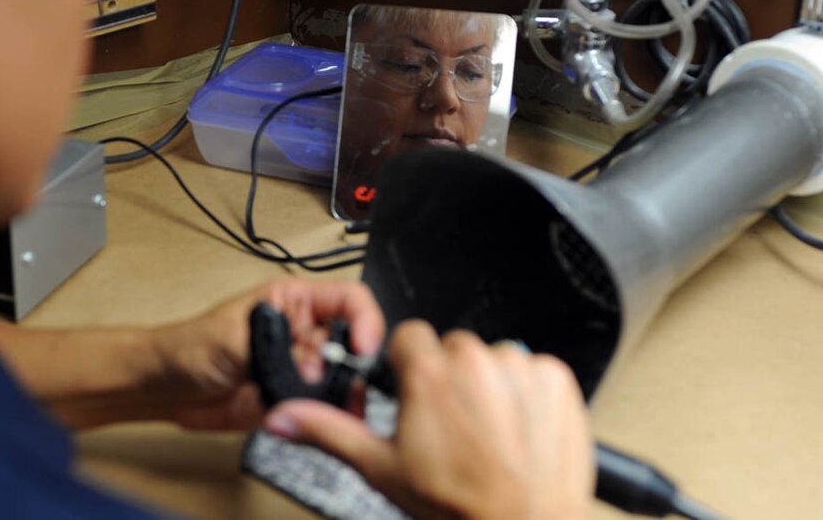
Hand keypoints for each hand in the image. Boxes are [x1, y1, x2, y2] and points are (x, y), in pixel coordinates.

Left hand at [151, 279, 384, 430]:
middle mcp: (305, 333)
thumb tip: (314, 365)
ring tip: (337, 415)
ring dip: (345, 398)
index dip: (365, 320)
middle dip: (355, 367)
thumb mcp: (232, 338)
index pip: (349, 299)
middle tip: (345, 389)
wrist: (166, 390)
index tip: (364, 348)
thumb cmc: (190, 347)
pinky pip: (325, 410)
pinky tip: (324, 428)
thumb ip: (276, 349)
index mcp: (294, 301)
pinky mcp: (295, 399)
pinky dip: (330, 421)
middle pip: (354, 344)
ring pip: (345, 380)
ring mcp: (302, 368)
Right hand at [263, 322, 594, 519]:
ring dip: (489, 386)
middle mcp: (474, 359)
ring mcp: (518, 366)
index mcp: (428, 373)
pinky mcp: (555, 378)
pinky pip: (532, 369)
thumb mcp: (382, 468)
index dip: (410, 368)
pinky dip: (527, 395)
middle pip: (452, 348)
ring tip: (489, 432)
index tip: (418, 395)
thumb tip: (284, 416)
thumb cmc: (459, 505)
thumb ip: (328, 430)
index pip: (410, 337)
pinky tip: (518, 429)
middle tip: (453, 425)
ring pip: (492, 359)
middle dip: (450, 379)